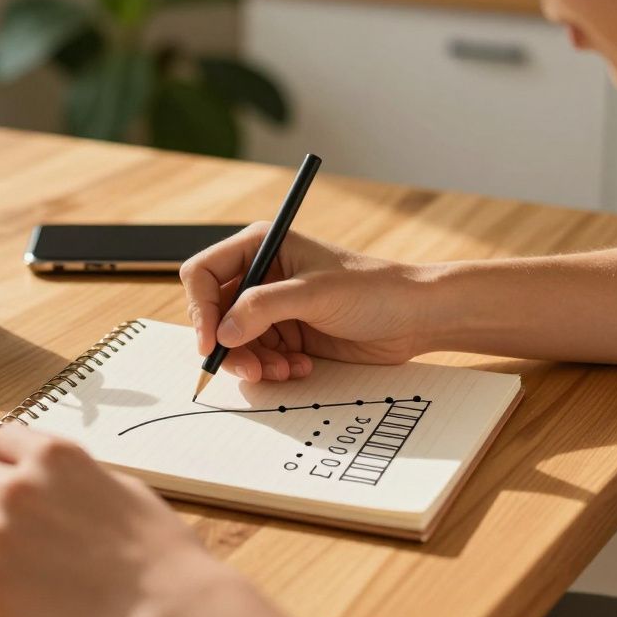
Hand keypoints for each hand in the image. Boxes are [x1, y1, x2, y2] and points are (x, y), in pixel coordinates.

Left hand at [0, 425, 287, 616]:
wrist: (164, 607)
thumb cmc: (157, 553)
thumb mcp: (123, 488)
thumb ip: (76, 476)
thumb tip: (56, 479)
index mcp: (55, 456)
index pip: (2, 437)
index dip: (10, 460)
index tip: (14, 475)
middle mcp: (19, 487)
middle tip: (6, 518)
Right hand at [181, 222, 434, 381]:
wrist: (415, 317)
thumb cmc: (372, 289)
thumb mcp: (315, 293)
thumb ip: (263, 308)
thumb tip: (222, 333)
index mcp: (261, 246)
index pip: (204, 274)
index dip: (201, 308)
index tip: (211, 342)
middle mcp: (262, 275)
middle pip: (215, 314)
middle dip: (229, 344)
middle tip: (250, 370)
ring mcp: (273, 307)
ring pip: (235, 342)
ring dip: (254, 362)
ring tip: (285, 370)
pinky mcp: (288, 335)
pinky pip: (259, 357)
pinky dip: (272, 368)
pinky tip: (301, 367)